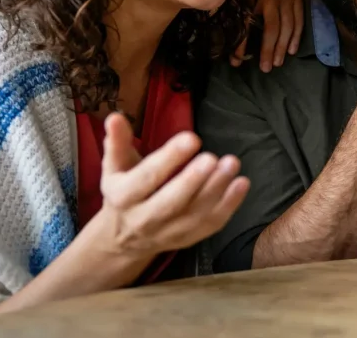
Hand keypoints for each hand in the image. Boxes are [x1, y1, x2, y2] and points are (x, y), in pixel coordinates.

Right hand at [95, 113, 249, 257]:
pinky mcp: (188, 238)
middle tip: (212, 157)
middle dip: (193, 180)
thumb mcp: (115, 166)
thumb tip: (115, 116)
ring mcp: (168, 232)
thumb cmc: (124, 190)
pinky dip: (230, 205)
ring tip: (232, 163)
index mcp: (123, 197)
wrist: (124, 238)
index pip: (146, 178)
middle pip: (171, 202)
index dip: (169, 159)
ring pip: (195, 214)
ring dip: (217, 190)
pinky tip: (242, 183)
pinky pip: (211, 224)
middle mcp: (144, 219)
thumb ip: (117, 141)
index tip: (192, 138)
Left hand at [232, 0, 302, 71]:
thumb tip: (217, 38)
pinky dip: (296, 37)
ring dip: (282, 47)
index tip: (237, 61)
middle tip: (265, 68)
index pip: (246, 24)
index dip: (241, 44)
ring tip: (276, 63)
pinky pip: (299, 20)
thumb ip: (227, 10)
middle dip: (267, 50)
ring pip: (287, 26)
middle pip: (271, 28)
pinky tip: (291, 50)